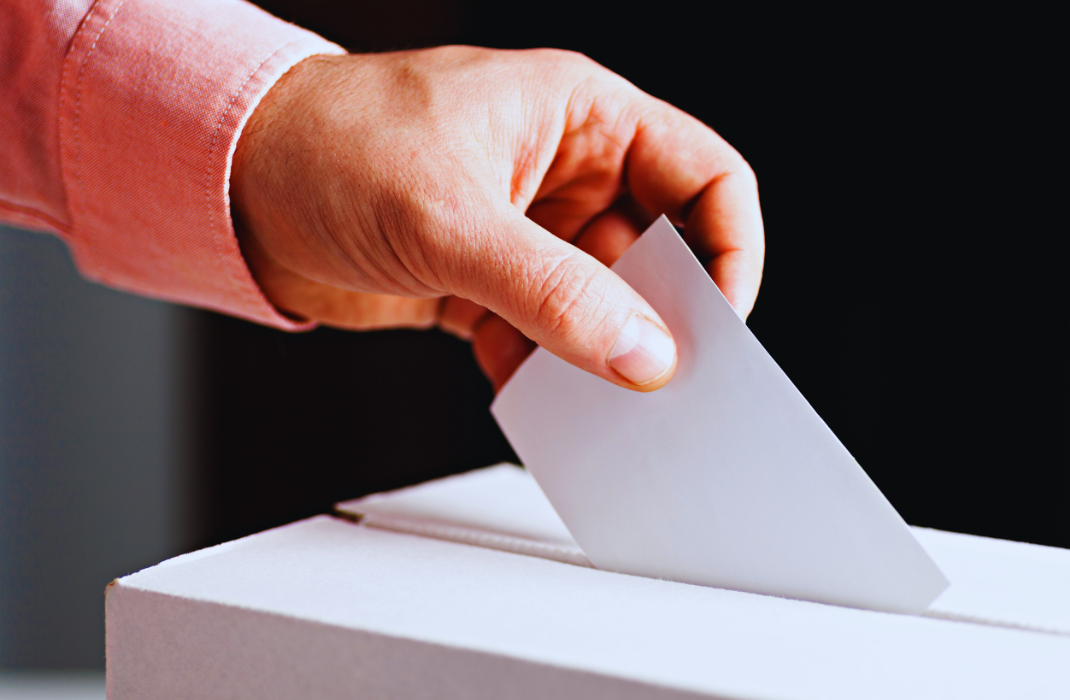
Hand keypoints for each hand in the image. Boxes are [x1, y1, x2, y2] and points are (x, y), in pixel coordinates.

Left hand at [231, 47, 763, 390]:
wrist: (229, 186)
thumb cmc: (327, 145)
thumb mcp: (450, 217)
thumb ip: (553, 291)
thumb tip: (642, 354)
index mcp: (581, 118)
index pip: (703, 177)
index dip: (729, 248)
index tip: (719, 322)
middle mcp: (565, 174)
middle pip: (659, 253)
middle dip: (662, 317)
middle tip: (661, 379)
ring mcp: (528, 234)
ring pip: (602, 306)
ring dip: (597, 356)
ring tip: (589, 398)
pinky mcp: (488, 284)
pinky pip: (546, 337)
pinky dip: (543, 373)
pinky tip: (525, 391)